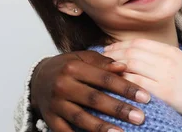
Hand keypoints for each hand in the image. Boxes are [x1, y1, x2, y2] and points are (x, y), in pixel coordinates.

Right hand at [31, 51, 150, 131]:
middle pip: (95, 99)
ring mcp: (56, 103)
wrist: (37, 77)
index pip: (105, 78)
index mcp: (74, 67)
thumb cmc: (67, 66)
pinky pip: (64, 131)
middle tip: (139, 117)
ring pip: (81, 118)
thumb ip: (104, 62)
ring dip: (102, 127)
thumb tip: (124, 67)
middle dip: (119, 109)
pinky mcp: (50, 118)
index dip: (126, 88)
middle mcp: (63, 85)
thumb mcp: (83, 58)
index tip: (144, 97)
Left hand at [104, 39, 181, 127]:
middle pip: (133, 52)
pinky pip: (138, 84)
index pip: (140, 43)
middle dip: (113, 54)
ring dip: (115, 67)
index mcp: (172, 51)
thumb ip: (165, 57)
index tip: (109, 49)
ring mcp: (166, 76)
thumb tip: (143, 56)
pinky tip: (115, 85)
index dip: (121, 45)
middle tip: (100, 59)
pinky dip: (124, 82)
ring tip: (103, 71)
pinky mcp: (165, 92)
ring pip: (133, 65)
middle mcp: (168, 60)